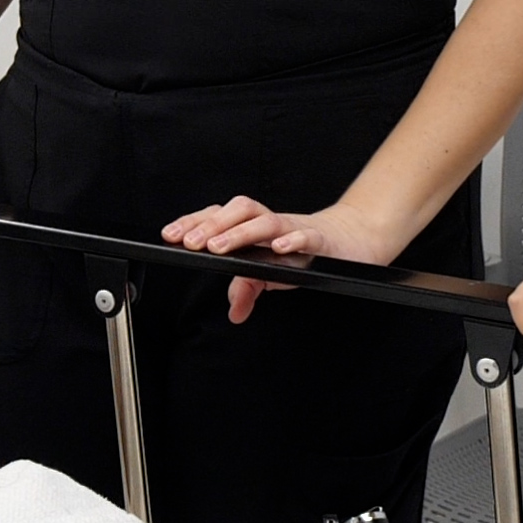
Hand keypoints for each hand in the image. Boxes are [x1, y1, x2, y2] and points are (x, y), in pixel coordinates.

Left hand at [158, 198, 412, 324]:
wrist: (350, 241)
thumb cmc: (305, 252)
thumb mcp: (272, 273)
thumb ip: (248, 288)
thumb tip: (234, 310)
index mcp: (254, 227)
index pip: (220, 217)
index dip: (194, 222)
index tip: (171, 234)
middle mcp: (272, 224)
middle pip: (238, 211)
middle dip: (211, 225)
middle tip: (190, 242)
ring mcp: (296, 228)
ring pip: (266, 221)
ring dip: (241, 233)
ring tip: (220, 247)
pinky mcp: (321, 240)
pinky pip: (307, 236)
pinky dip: (293, 241)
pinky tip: (279, 249)